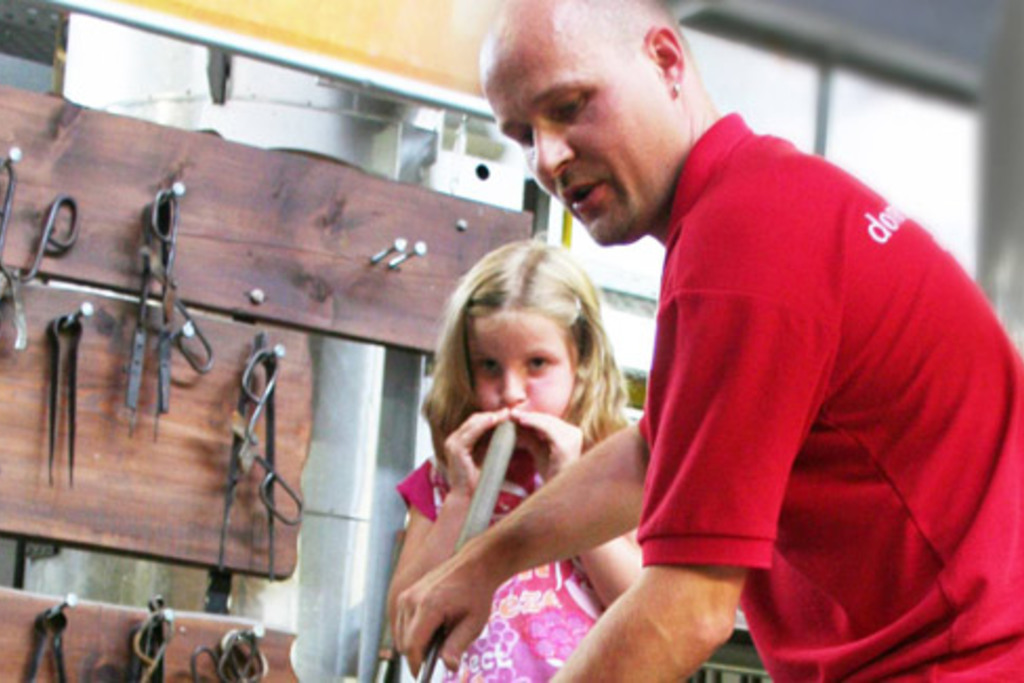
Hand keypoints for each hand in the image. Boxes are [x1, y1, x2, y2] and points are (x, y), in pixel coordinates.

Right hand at [394, 540, 502, 674]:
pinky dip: (413, 632)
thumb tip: (450, 667)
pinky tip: (433, 628)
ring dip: (414, 643)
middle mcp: (412, 600)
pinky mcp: (405, 595)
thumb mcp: (473, 623)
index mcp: (428, 606)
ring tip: (439, 638)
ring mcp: (406, 596)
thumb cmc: (476, 594)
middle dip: (418, 654)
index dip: (416, 664)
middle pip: (403, 642)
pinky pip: (402, 623)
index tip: (422, 676)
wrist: (474, 565)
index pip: (412, 646)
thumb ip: (458, 645)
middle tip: (440, 653)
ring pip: (400, 634)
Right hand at [439, 409, 510, 495]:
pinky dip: (484, 424)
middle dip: (492, 415)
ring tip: (506, 414)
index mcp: (458, 442)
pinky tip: (496, 421)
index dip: (491, 417)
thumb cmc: (478, 482)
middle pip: (474, 419)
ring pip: (473, 423)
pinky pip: (472, 432)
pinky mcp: (456, 449)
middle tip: (509, 412)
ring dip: (491, 417)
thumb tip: (506, 433)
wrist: (468, 498)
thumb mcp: (485, 457)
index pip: (475, 422)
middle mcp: (453, 440)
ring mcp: (453, 444)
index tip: (507, 415)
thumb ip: (491, 444)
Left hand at [509, 408, 582, 481]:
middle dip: (529, 415)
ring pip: (547, 421)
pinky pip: (547, 428)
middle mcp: (575, 433)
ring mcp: (572, 438)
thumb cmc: (549, 473)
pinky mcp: (565, 444)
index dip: (533, 416)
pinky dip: (533, 423)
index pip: (551, 421)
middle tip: (512, 412)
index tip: (517, 414)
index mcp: (572, 434)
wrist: (557, 491)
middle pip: (549, 419)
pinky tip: (521, 421)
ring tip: (514, 416)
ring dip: (529, 418)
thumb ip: (531, 437)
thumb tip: (516, 423)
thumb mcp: (539, 449)